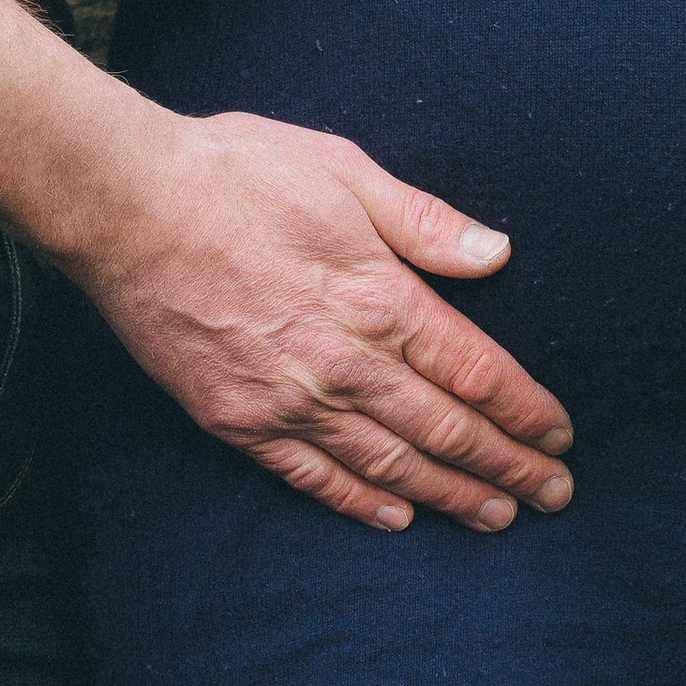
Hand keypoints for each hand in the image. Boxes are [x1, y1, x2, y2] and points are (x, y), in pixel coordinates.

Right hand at [49, 108, 575, 534]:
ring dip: (451, 494)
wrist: (125, 204)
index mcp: (376, 293)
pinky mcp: (236, 418)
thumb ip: (422, 220)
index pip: (474, 370)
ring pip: (389, 462)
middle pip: (445, 428)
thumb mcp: (341, 168)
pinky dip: (361, 501)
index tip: (560, 436)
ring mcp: (287, 398)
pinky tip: (397, 514)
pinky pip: (312, 476)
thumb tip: (498, 253)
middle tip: (553, 496)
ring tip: (497, 517)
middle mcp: (342, 359)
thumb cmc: (235, 171)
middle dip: (507, 466)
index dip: (524, 409)